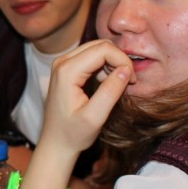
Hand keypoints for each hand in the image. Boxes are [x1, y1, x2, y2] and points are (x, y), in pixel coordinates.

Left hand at [41, 40, 133, 154]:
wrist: (55, 143)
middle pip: (100, 46)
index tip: (132, 82)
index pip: (103, 50)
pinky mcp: (66, 68)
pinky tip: (107, 84)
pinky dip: (105, 66)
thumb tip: (126, 70)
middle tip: (128, 82)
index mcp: (67, 72)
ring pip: (96, 49)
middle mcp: (62, 62)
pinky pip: (91, 57)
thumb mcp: (94, 117)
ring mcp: (63, 64)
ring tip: (118, 85)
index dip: (123, 61)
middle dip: (119, 60)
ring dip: (113, 63)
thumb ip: (110, 92)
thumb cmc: (73, 134)